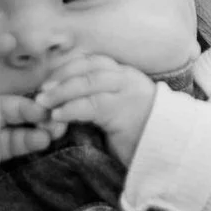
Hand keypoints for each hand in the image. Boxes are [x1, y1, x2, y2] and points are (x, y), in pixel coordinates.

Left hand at [35, 50, 159, 157]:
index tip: (48, 81)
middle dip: (60, 77)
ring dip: (62, 91)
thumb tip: (62, 102)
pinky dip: (71, 108)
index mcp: (124, 74)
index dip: (66, 68)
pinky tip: (58, 115)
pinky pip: (93, 104)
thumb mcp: (116, 111)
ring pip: (89, 82)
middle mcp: (127, 78)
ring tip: (43, 103)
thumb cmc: (140, 135)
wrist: (170, 149)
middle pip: (88, 67)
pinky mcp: (125, 111)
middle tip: (40, 92)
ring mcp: (128, 92)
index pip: (91, 61)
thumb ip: (97, 100)